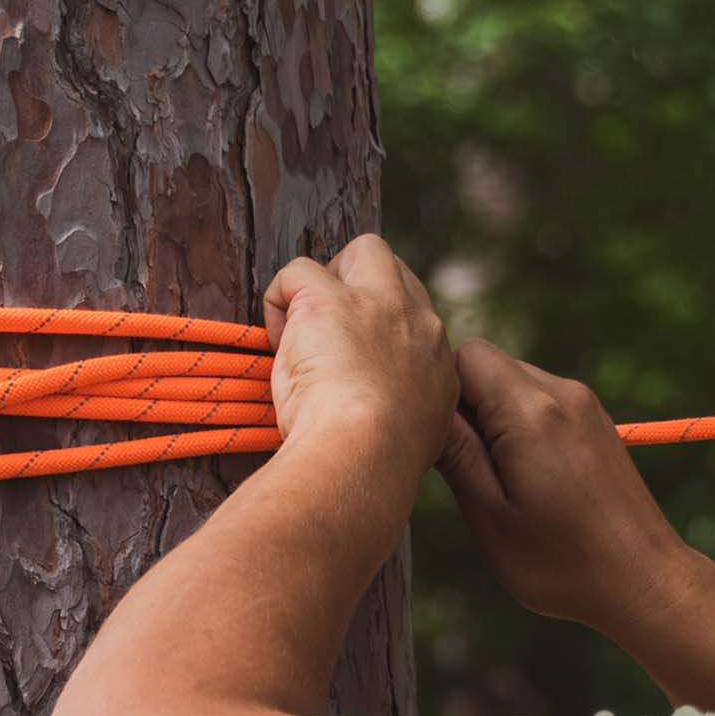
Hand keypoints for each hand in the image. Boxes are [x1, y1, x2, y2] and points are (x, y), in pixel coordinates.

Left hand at [261, 235, 458, 473]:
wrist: (364, 455)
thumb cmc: (378, 464)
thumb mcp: (413, 441)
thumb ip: (407, 415)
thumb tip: (385, 415)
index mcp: (439, 363)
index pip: (416, 323)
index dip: (382, 334)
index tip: (356, 365)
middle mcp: (419, 325)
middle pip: (400, 273)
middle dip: (363, 288)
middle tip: (329, 331)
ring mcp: (379, 304)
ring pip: (365, 251)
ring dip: (328, 282)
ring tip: (301, 328)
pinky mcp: (329, 298)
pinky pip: (299, 270)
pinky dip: (279, 297)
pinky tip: (275, 339)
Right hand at [437, 338, 690, 634]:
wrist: (644, 581)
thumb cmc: (563, 562)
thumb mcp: (490, 515)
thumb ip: (454, 453)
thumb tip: (423, 410)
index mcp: (531, 411)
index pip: (464, 356)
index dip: (438, 391)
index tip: (434, 440)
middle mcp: (561, 393)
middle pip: (488, 364)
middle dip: (464, 405)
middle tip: (461, 466)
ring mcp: (584, 404)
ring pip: (513, 382)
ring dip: (492, 418)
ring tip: (495, 478)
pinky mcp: (595, 420)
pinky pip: (540, 401)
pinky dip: (520, 426)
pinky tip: (525, 477)